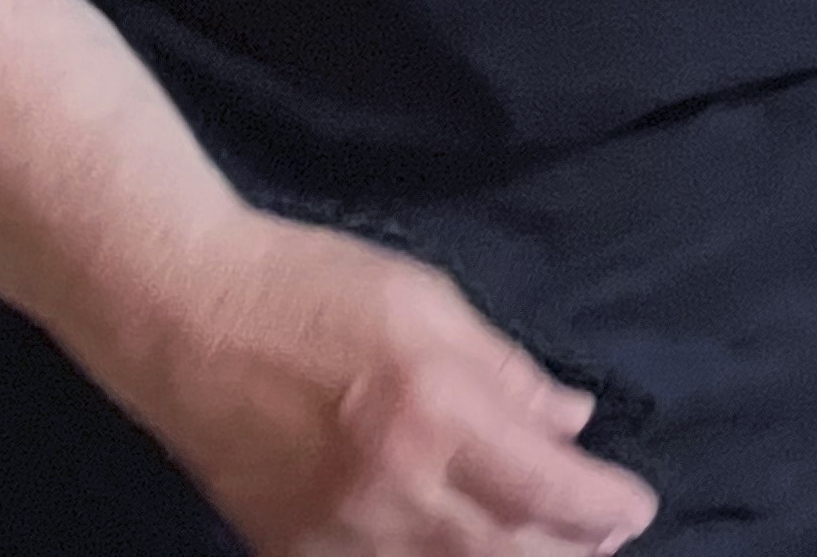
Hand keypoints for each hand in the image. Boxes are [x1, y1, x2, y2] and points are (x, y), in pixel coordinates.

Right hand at [113, 214, 655, 554]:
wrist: (182, 314)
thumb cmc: (313, 287)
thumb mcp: (432, 303)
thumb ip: (508, 372)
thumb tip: (571, 421)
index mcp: (438, 410)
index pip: (549, 490)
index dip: (604, 509)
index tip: (634, 507)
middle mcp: (391, 484)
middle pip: (507, 552)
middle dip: (570, 551)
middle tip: (604, 538)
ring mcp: (334, 529)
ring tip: (548, 549)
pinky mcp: (287, 547)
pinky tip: (459, 554)